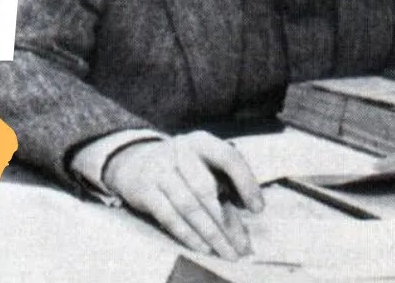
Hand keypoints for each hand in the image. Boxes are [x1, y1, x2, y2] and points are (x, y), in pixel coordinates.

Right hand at [102, 131, 264, 258]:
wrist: (136, 161)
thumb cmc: (182, 168)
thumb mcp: (204, 166)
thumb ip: (225, 188)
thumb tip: (244, 222)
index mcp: (201, 142)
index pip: (228, 157)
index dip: (246, 183)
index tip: (257, 209)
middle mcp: (179, 151)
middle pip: (205, 188)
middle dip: (226, 221)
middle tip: (241, 246)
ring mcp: (159, 170)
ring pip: (188, 205)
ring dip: (209, 232)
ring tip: (225, 252)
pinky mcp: (144, 190)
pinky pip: (169, 216)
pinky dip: (187, 234)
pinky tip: (202, 247)